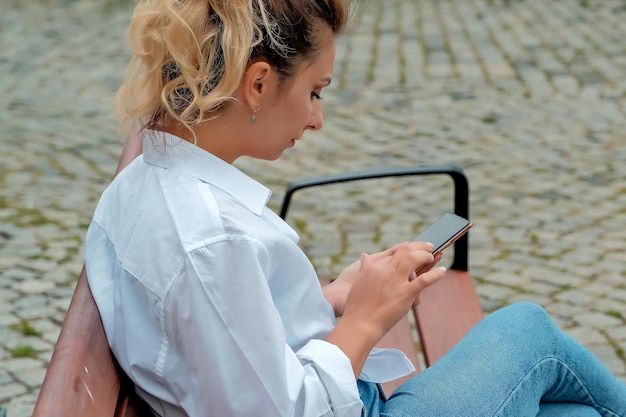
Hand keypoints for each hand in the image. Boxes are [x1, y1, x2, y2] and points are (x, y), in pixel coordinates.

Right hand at [324, 242, 446, 377]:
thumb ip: (365, 267)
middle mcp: (386, 271)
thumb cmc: (357, 306)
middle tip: (429, 246)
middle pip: (406, 251)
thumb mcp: (358, 282)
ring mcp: (396, 282)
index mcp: (375, 267)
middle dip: (420, 246)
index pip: (395, 252)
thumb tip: (365, 255)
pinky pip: (424, 280)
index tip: (414, 247)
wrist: (360, 324)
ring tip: (434, 256)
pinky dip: (435, 274)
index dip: (408, 248)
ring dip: (426, 256)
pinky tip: (442, 271)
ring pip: (414, 259)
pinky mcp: (405, 294)